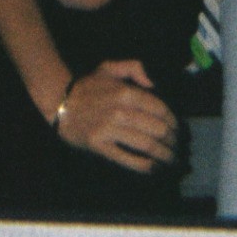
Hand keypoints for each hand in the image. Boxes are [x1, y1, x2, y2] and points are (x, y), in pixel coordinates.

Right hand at [52, 60, 178, 172]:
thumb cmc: (88, 87)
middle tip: (178, 147)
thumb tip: (154, 83)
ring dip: (165, 155)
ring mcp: (109, 130)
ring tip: (172, 160)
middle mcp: (119, 111)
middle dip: (172, 140)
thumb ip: (134, 67)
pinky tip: (155, 168)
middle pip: (157, 129)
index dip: (173, 122)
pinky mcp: (100, 146)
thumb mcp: (109, 68)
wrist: (58, 103)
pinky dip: (146, 166)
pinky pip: (129, 159)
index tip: (178, 130)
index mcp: (125, 92)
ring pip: (147, 145)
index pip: (160, 109)